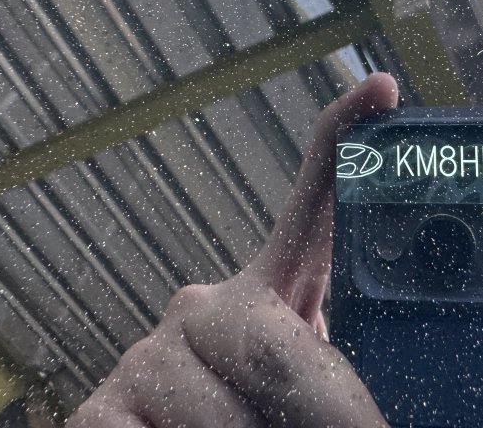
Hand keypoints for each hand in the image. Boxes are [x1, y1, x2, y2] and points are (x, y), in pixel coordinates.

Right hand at [67, 73, 398, 427]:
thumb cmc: (273, 420)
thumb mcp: (318, 387)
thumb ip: (336, 362)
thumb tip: (370, 296)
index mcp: (274, 299)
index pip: (312, 209)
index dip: (344, 142)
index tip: (384, 88)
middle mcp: (205, 309)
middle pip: (269, 347)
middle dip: (310, 409)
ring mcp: (148, 354)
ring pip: (212, 410)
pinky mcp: (98, 409)